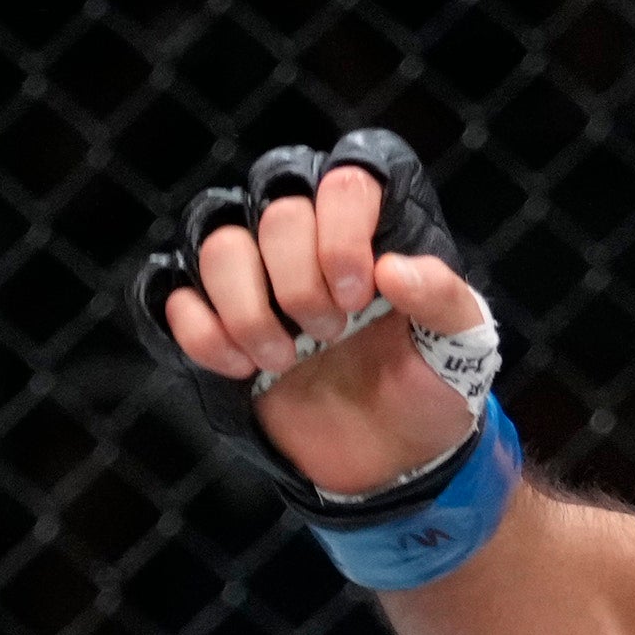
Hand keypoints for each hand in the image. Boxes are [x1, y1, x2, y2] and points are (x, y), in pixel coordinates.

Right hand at [135, 129, 499, 498]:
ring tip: (282, 360)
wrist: (394, 456)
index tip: (363, 296)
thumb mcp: (464, 345)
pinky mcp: (214, 317)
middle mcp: (308, 235)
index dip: (342, 232)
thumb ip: (443, 297)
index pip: (344, 178)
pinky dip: (202, 332)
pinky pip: (170, 293)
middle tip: (329, 334)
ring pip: (217, 243)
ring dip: (247, 309)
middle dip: (299, 282)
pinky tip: (241, 369)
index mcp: (371, 225)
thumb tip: (394, 268)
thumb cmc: (431, 386)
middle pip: (275, 209)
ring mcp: (255, 275)